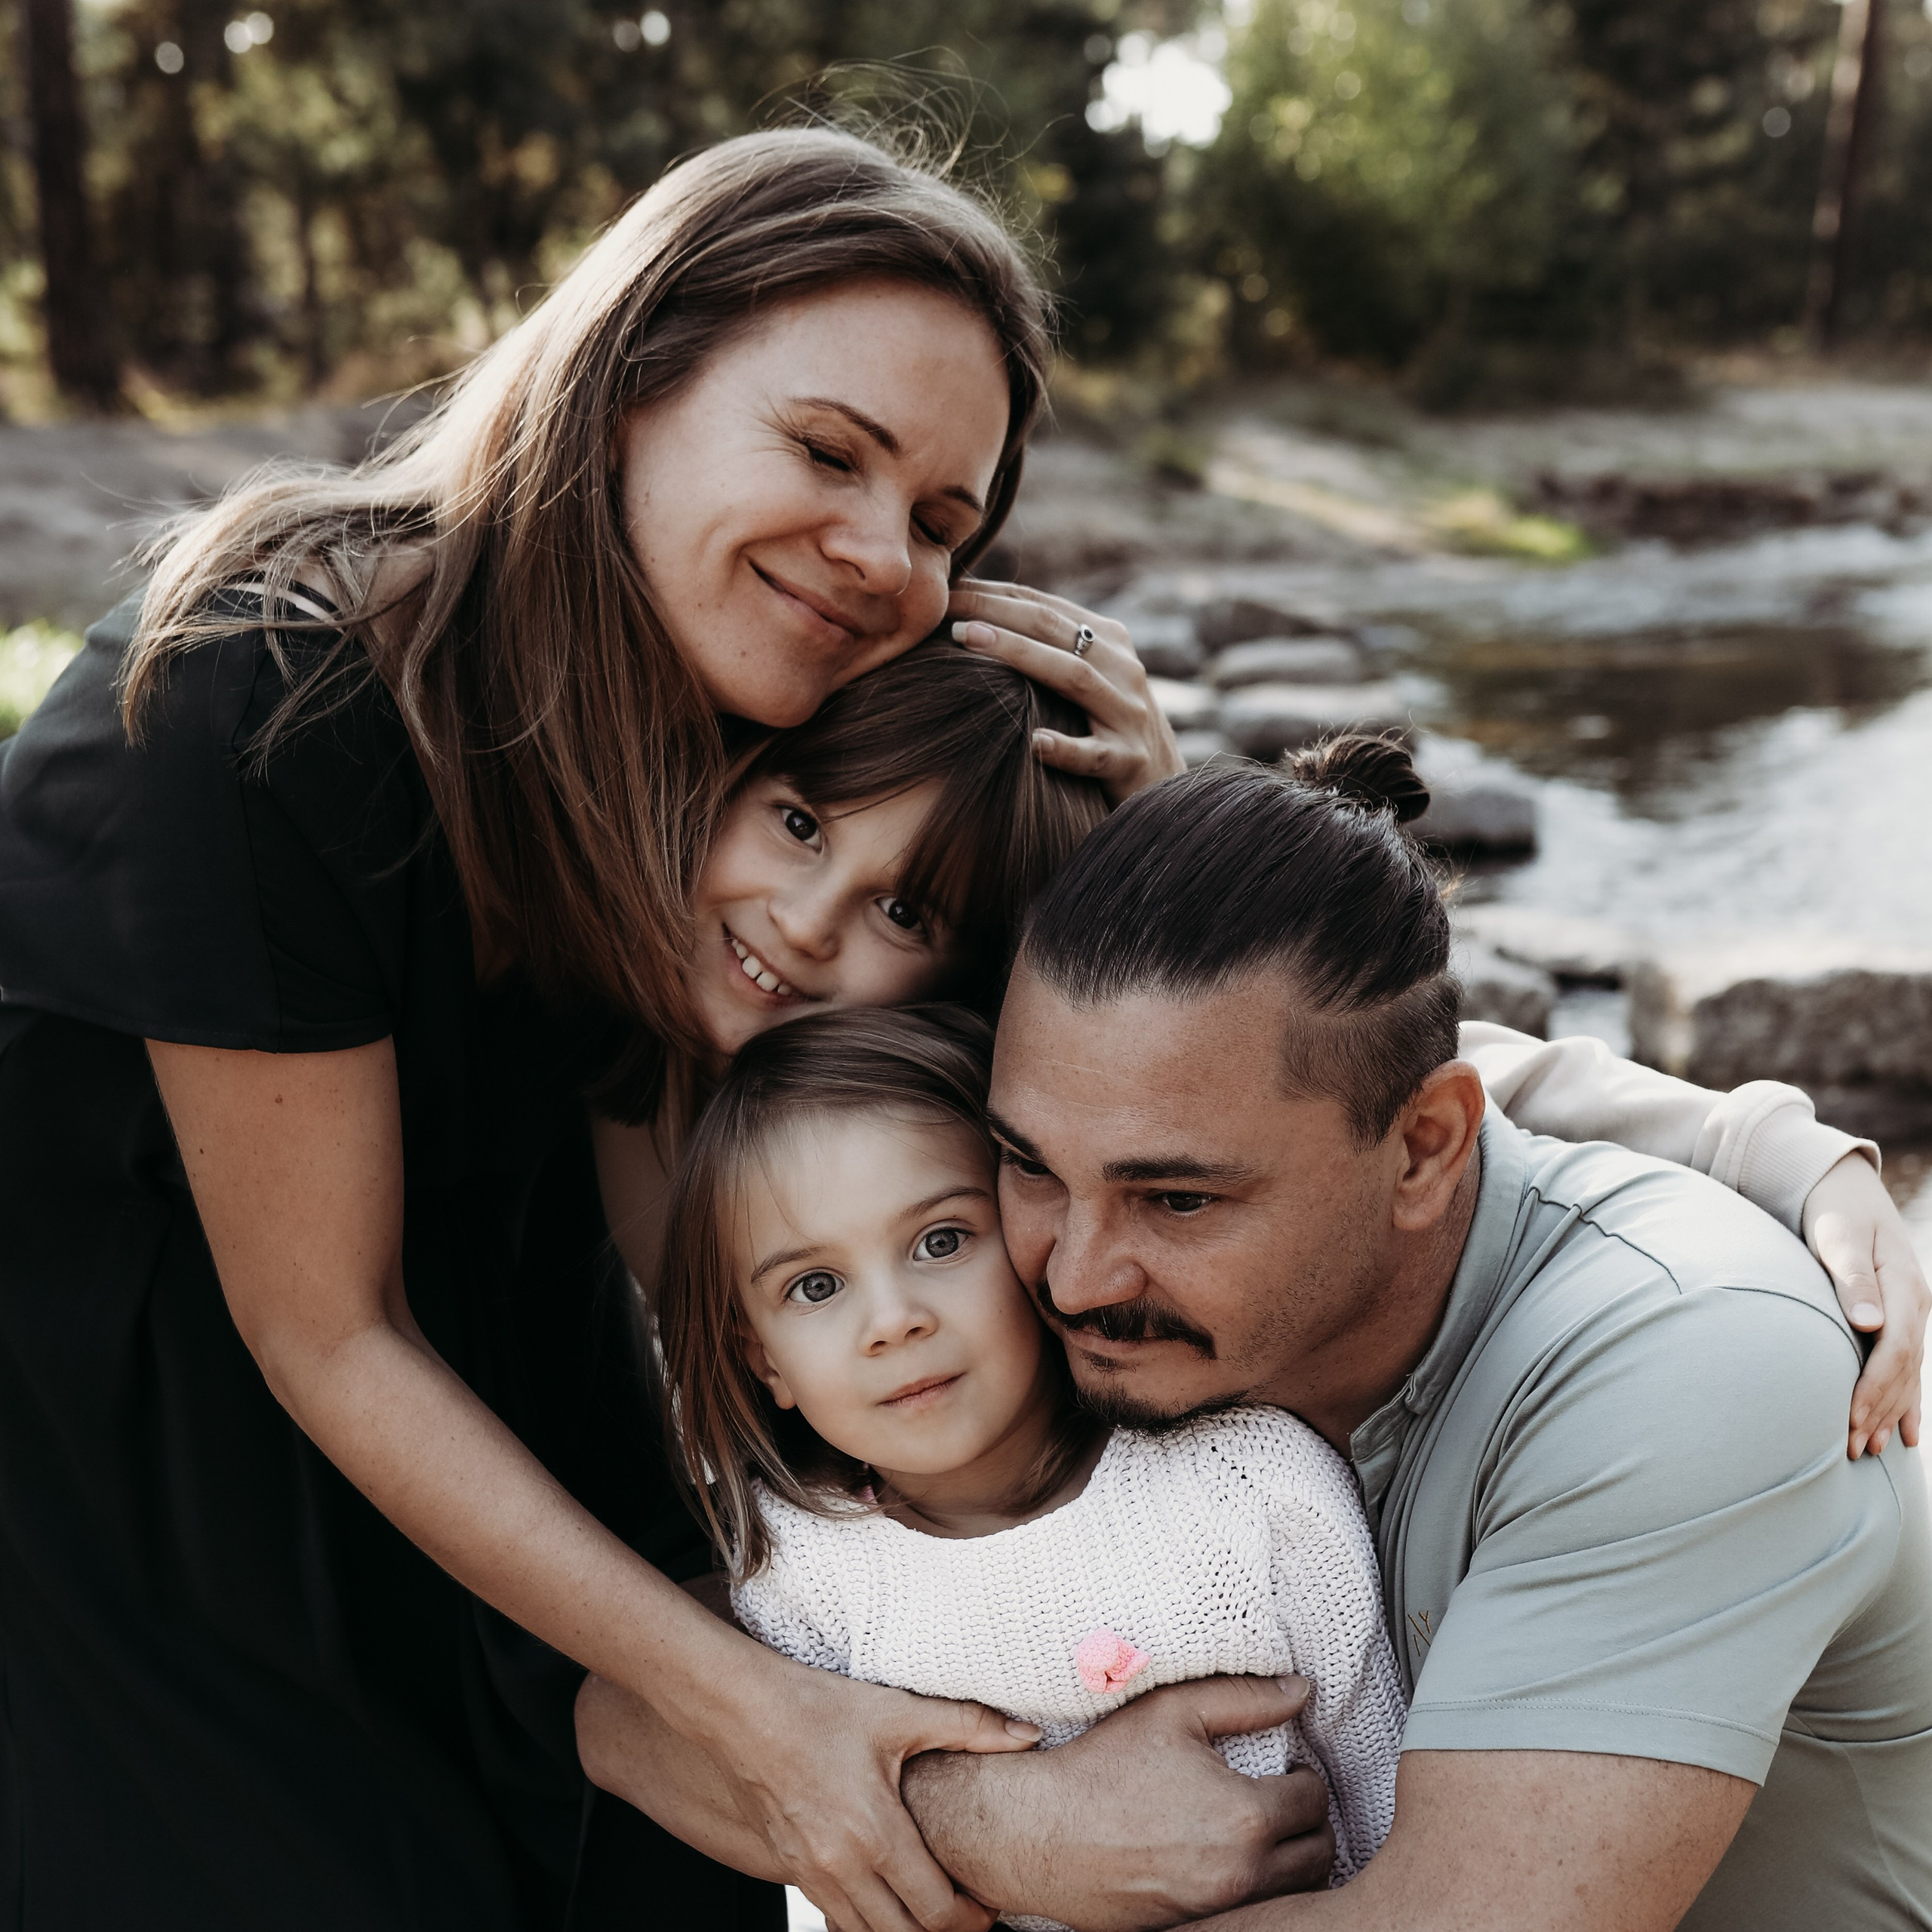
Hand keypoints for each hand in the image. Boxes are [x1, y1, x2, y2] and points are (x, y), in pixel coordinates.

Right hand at [688, 1645, 1035, 1931]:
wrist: (740, 1709)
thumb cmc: (816, 1707)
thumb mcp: (898, 1711)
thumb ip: (970, 1725)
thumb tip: (1027, 1734)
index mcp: (874, 1833)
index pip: (934, 1909)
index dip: (971, 1917)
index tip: (990, 1905)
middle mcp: (841, 1866)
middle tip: (970, 1915)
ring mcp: (810, 1873)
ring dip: (901, 1931)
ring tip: (929, 1910)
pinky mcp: (789, 1868)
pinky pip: (834, 1916)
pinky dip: (863, 1919)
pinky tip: (882, 1897)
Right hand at [904, 1674, 1333, 1929]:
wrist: (1040, 1832)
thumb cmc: (1103, 1767)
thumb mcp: (1172, 1711)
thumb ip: (1244, 1697)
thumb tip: (1301, 1689)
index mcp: (1245, 1815)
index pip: (1314, 1799)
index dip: (1303, 1777)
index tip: (1284, 1769)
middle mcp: (1241, 1872)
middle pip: (1318, 1854)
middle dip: (1307, 1823)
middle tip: (1279, 1799)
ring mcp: (1218, 1910)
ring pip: (1293, 1892)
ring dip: (1290, 1862)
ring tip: (1259, 1832)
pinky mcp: (1195, 1929)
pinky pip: (1250, 1912)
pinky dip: (1254, 1890)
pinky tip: (1226, 1860)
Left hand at [948, 579, 1183, 802]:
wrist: (1164, 788)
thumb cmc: (1107, 730)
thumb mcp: (1087, 680)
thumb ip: (1047, 649)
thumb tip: (975, 621)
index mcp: (1109, 640)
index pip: (1043, 605)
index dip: (992, 593)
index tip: (944, 588)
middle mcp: (1123, 668)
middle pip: (1053, 628)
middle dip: (995, 612)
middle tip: (945, 608)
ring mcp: (1128, 714)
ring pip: (1073, 676)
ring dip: (1018, 655)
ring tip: (967, 641)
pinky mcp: (1129, 762)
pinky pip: (1094, 753)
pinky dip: (1064, 748)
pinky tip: (1034, 743)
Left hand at [1802, 1151, 1926, 1456]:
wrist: (1844, 1190)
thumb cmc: (1834, 1211)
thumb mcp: (1838, 1235)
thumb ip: (1852, 1276)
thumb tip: (1870, 1323)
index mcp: (1904, 1284)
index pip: (1897, 1346)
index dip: (1876, 1384)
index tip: (1852, 1415)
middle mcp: (1914, 1304)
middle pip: (1902, 1368)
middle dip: (1880, 1409)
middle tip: (1855, 1448)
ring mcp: (1910, 1314)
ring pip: (1906, 1374)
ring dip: (1890, 1413)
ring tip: (1871, 1450)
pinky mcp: (1898, 1320)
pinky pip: (1906, 1369)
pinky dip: (1904, 1402)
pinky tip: (1903, 1435)